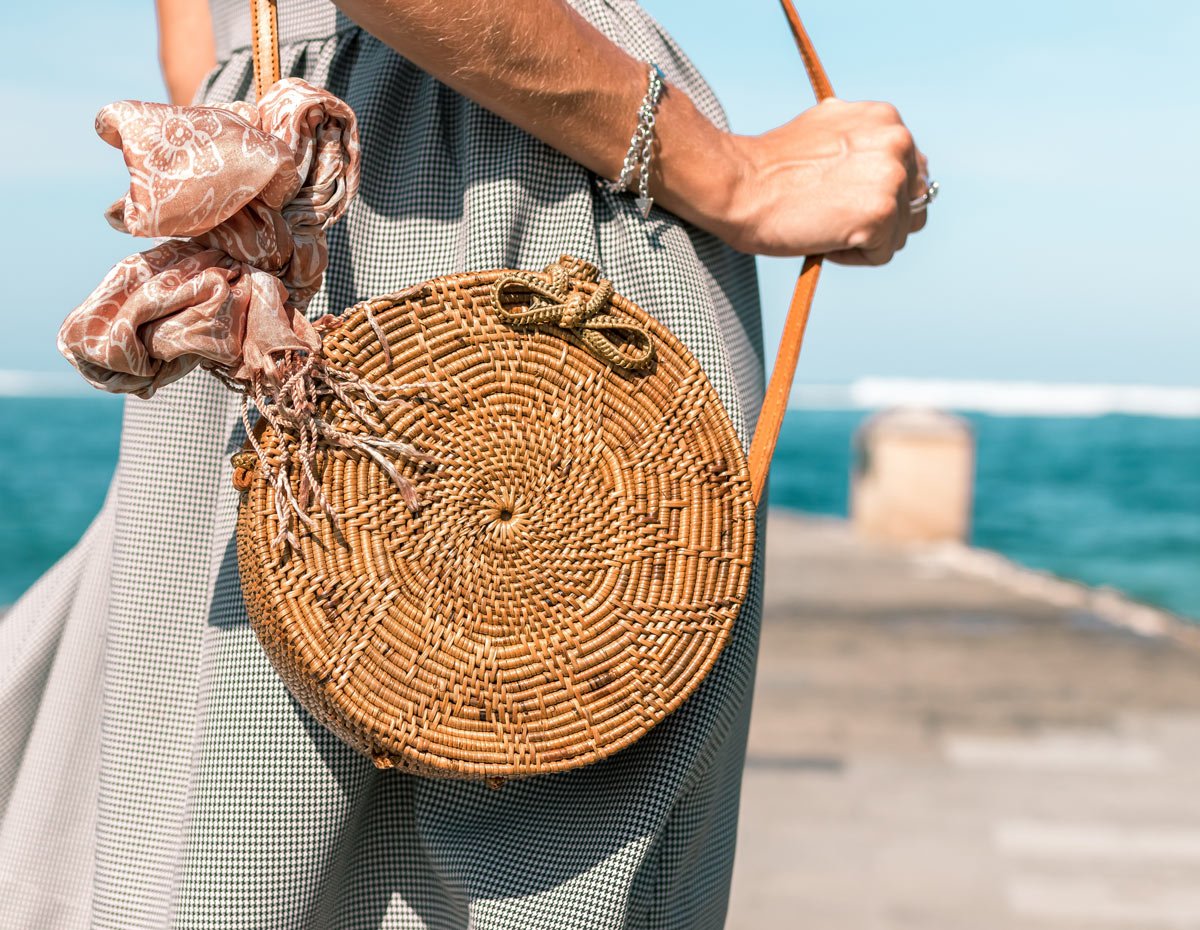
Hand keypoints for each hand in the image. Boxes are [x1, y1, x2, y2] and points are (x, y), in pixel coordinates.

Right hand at [715, 98, 928, 263]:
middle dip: (876, 219)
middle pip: (912, 204)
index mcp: (886, 119)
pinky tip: (822, 236)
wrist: (738, 185)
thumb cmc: (770, 168)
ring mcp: (892, 179)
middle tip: (830, 214)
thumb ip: (863, 143)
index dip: (874, 194)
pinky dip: (850, 256)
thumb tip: (885, 163)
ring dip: (864, 238)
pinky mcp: (881, 214)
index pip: (909, 172)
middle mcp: (898, 142)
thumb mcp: (826, 132)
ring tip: (823, 223)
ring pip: (899, 232)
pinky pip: (880, 254)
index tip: (839, 196)